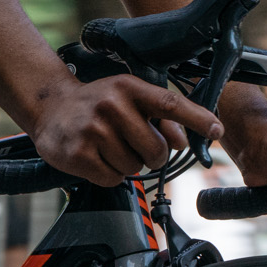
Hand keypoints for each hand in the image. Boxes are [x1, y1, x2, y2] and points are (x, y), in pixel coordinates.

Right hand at [31, 74, 223, 186]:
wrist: (49, 106)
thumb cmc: (99, 103)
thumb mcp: (131, 99)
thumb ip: (163, 118)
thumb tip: (182, 143)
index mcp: (130, 88)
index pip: (170, 104)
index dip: (197, 119)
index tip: (217, 130)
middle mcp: (111, 105)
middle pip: (157, 149)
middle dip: (153, 155)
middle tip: (134, 144)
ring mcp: (92, 130)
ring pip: (135, 167)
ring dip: (127, 164)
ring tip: (109, 146)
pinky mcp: (77, 154)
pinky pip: (113, 178)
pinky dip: (110, 174)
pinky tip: (97, 157)